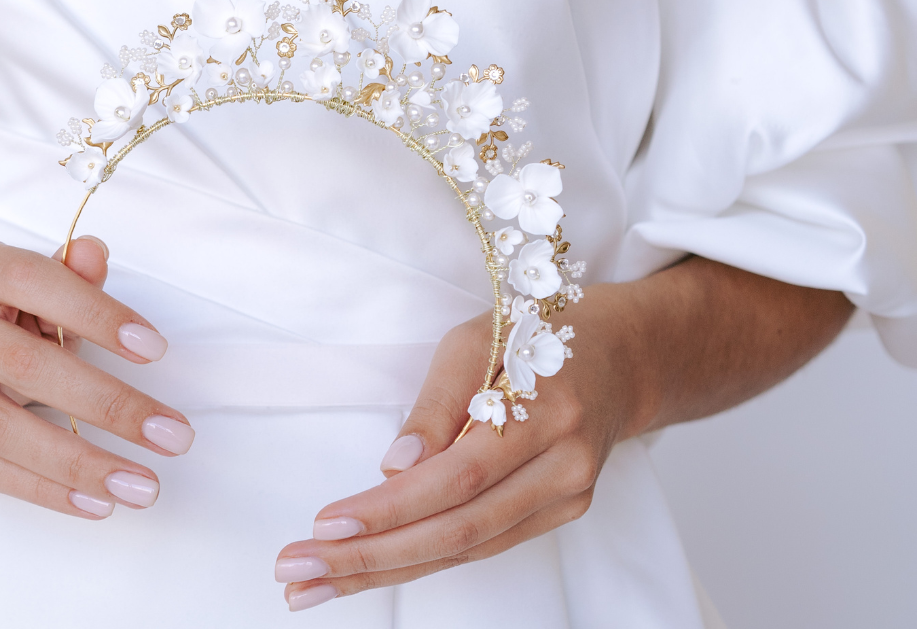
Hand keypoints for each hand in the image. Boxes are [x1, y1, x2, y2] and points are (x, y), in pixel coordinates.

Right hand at [0, 237, 194, 519]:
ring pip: (0, 428)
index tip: (154, 350)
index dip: (95, 313)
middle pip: (24, 365)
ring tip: (140, 485)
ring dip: (79, 462)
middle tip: (171, 435)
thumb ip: (70, 278)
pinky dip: (43, 489)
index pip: (32, 280)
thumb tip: (94, 252)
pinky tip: (94, 501)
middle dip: (108, 405)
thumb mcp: (34, 294)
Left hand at [273, 286, 652, 610]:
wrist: (624, 357)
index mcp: (547, 413)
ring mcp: (565, 499)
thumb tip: (392, 469)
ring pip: (466, 551)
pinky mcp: (557, 515)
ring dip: (384, 572)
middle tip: (297, 573)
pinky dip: (419, 561)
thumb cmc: (537, 336)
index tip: (324, 526)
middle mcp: (564, 468)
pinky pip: (480, 547)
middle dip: (370, 558)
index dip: (389, 509)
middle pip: (458, 530)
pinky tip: (368, 570)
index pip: (457, 478)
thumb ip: (436, 405)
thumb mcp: (477, 340)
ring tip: (313, 586)